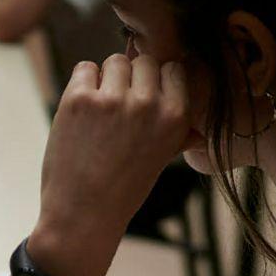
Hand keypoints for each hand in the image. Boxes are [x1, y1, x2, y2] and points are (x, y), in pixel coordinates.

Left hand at [28, 53, 190, 275]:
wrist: (83, 214)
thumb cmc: (123, 190)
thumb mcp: (161, 162)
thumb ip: (178, 137)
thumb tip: (197, 130)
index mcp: (176, 117)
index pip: (173, 68)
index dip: (156, 81)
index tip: (143, 100)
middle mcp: (148, 104)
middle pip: (144, 61)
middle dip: (131, 79)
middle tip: (117, 112)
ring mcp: (112, 99)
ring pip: (114, 61)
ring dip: (106, 80)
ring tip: (99, 114)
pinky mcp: (79, 99)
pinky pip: (85, 68)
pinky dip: (82, 85)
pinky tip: (81, 114)